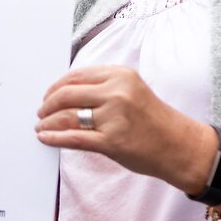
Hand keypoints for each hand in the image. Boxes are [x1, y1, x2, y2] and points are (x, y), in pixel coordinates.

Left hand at [34, 65, 217, 193]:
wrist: (180, 146)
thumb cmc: (153, 119)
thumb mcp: (131, 90)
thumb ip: (103, 87)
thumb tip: (65, 92)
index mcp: (120, 75)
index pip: (76, 76)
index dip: (56, 87)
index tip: (48, 95)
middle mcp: (116, 93)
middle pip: (67, 95)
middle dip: (48, 105)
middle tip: (41, 113)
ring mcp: (114, 117)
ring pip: (67, 116)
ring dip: (48, 122)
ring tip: (41, 127)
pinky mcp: (112, 142)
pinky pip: (73, 138)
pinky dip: (54, 138)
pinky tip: (45, 138)